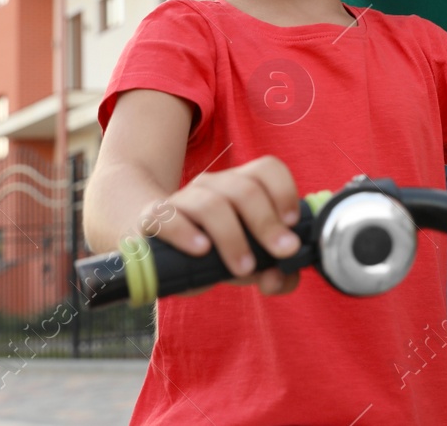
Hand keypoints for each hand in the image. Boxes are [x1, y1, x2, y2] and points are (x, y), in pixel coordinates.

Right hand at [139, 155, 302, 295]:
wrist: (156, 250)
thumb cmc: (212, 253)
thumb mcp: (247, 263)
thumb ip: (272, 273)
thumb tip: (282, 278)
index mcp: (240, 186)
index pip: (266, 168)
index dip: (284, 191)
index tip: (292, 222)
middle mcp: (213, 186)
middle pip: (245, 189)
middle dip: (267, 222)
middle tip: (282, 251)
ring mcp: (182, 199)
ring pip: (211, 204)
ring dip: (233, 237)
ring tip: (244, 267)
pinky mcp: (153, 217)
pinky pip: (167, 217)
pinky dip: (186, 233)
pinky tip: (201, 250)